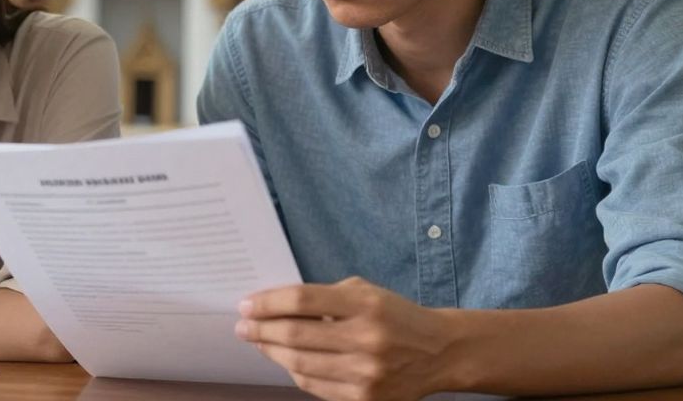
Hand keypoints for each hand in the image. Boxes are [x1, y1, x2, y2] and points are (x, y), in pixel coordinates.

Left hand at [236, 277, 454, 400]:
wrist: (439, 352)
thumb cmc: (395, 316)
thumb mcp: (365, 293)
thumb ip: (324, 298)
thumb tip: (274, 307)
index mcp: (366, 304)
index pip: (302, 300)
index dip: (268, 302)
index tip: (247, 304)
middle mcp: (367, 339)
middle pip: (295, 335)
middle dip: (260, 330)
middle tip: (243, 326)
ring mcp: (366, 374)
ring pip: (299, 364)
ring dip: (271, 352)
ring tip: (259, 341)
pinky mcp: (365, 399)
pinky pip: (314, 386)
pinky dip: (294, 372)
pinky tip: (285, 360)